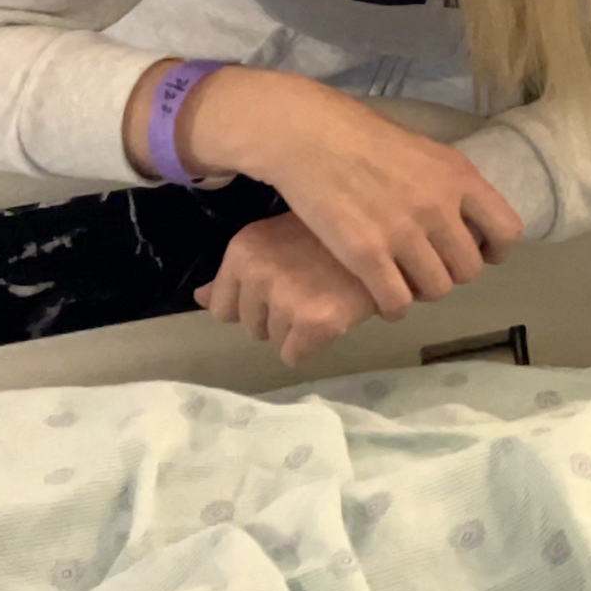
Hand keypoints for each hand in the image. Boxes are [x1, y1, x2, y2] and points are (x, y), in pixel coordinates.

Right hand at [188, 69, 524, 318]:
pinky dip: (393, 307)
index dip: (494, 250)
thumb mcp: (425, 152)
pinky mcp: (366, 254)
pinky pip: (397, 301)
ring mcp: (404, 233)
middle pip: (468, 269)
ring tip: (404, 282)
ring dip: (422, 292)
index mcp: (460, 178)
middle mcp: (439, 208)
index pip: (507, 231)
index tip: (476, 253)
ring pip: (436, 290)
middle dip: (451, 274)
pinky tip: (382, 298)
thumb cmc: (365, 139)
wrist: (310, 135)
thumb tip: (466, 217)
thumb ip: (449, 186)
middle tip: (428, 268)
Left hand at [195, 212, 378, 364]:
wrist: (391, 238)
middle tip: (311, 290)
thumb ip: (240, 270)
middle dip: (276, 317)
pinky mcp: (313, 322)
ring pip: (272, 340)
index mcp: (244, 248)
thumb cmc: (334, 235)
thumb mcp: (278, 239)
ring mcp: (284, 297)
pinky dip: (314, 345)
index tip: (284, 288)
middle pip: (249, 325)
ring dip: (297, 330)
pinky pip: (294, 355)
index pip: (221, 306)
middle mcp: (257, 272)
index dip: (253, 304)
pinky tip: (335, 316)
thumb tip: (198, 298)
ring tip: (326, 298)